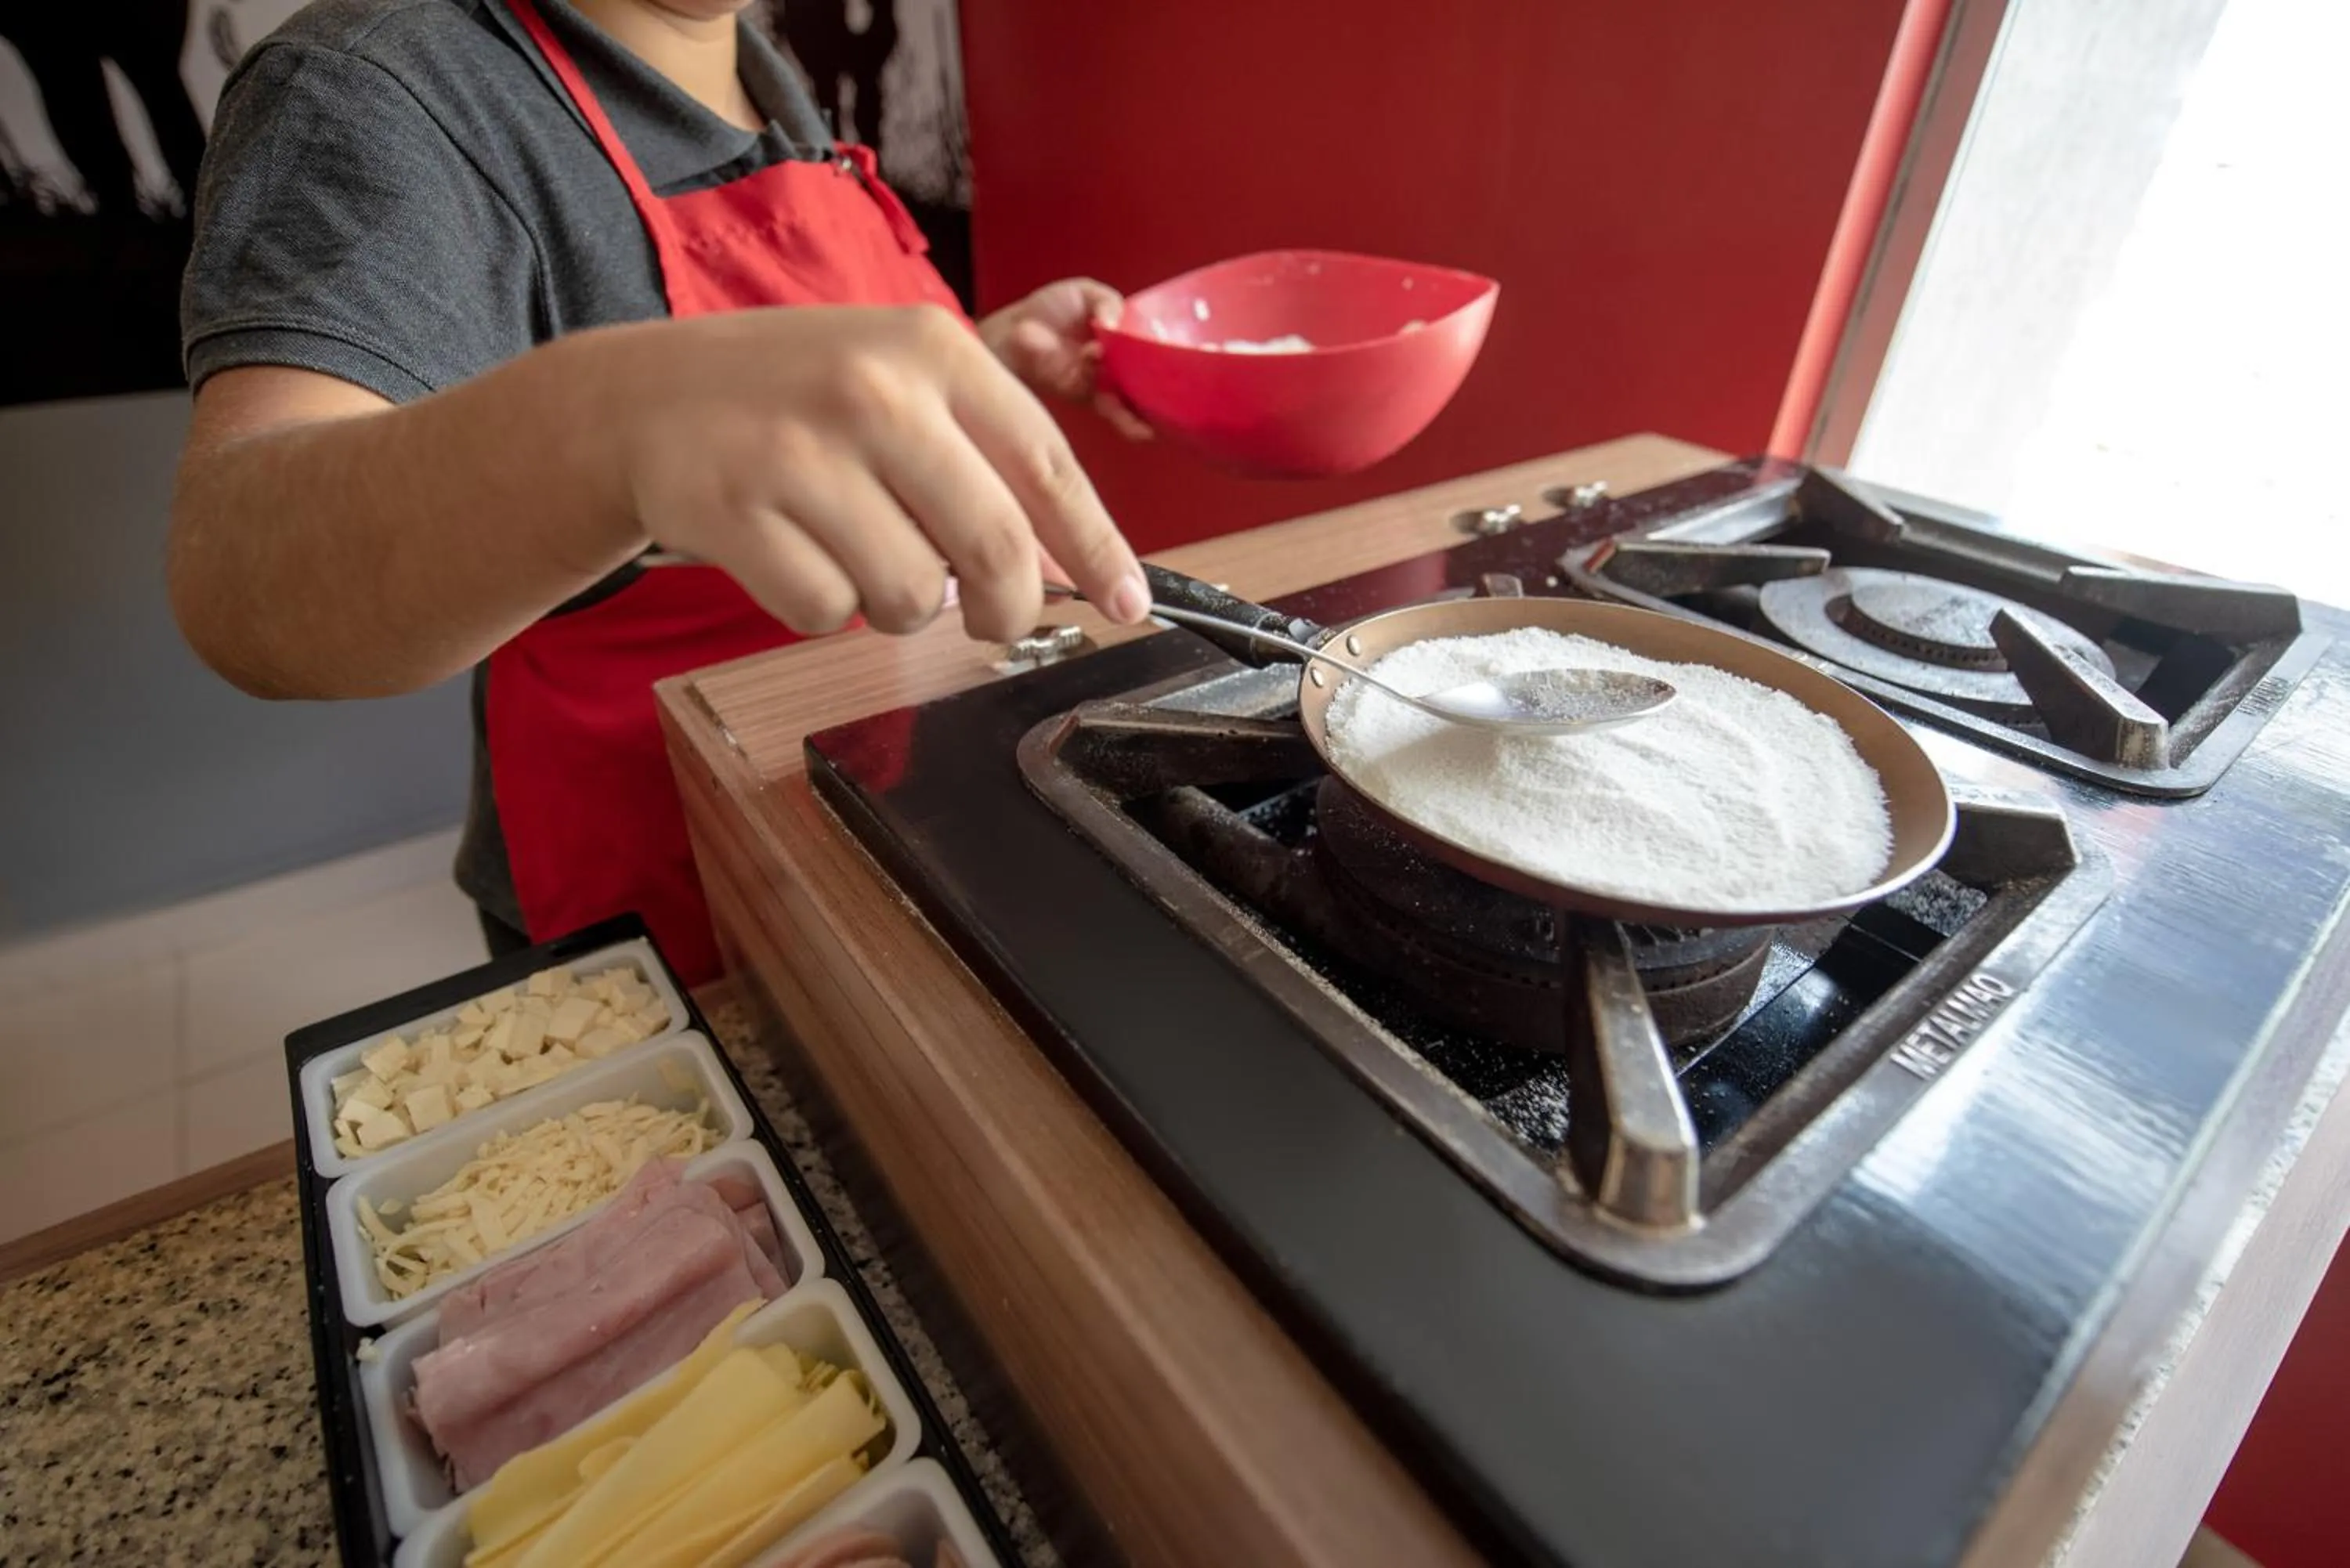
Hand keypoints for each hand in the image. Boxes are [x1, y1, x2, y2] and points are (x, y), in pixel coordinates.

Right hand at [588, 304, 1151, 642]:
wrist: (641, 398)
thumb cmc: (794, 399)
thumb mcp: (898, 383)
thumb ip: (985, 460)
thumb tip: (1068, 568)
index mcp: (933, 349)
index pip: (1046, 467)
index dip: (1097, 548)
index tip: (1130, 602)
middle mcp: (873, 392)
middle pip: (994, 550)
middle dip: (1009, 609)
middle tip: (994, 622)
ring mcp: (801, 453)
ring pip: (912, 595)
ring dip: (896, 603)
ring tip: (856, 552)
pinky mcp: (736, 513)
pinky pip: (827, 614)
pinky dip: (821, 608)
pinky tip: (793, 555)